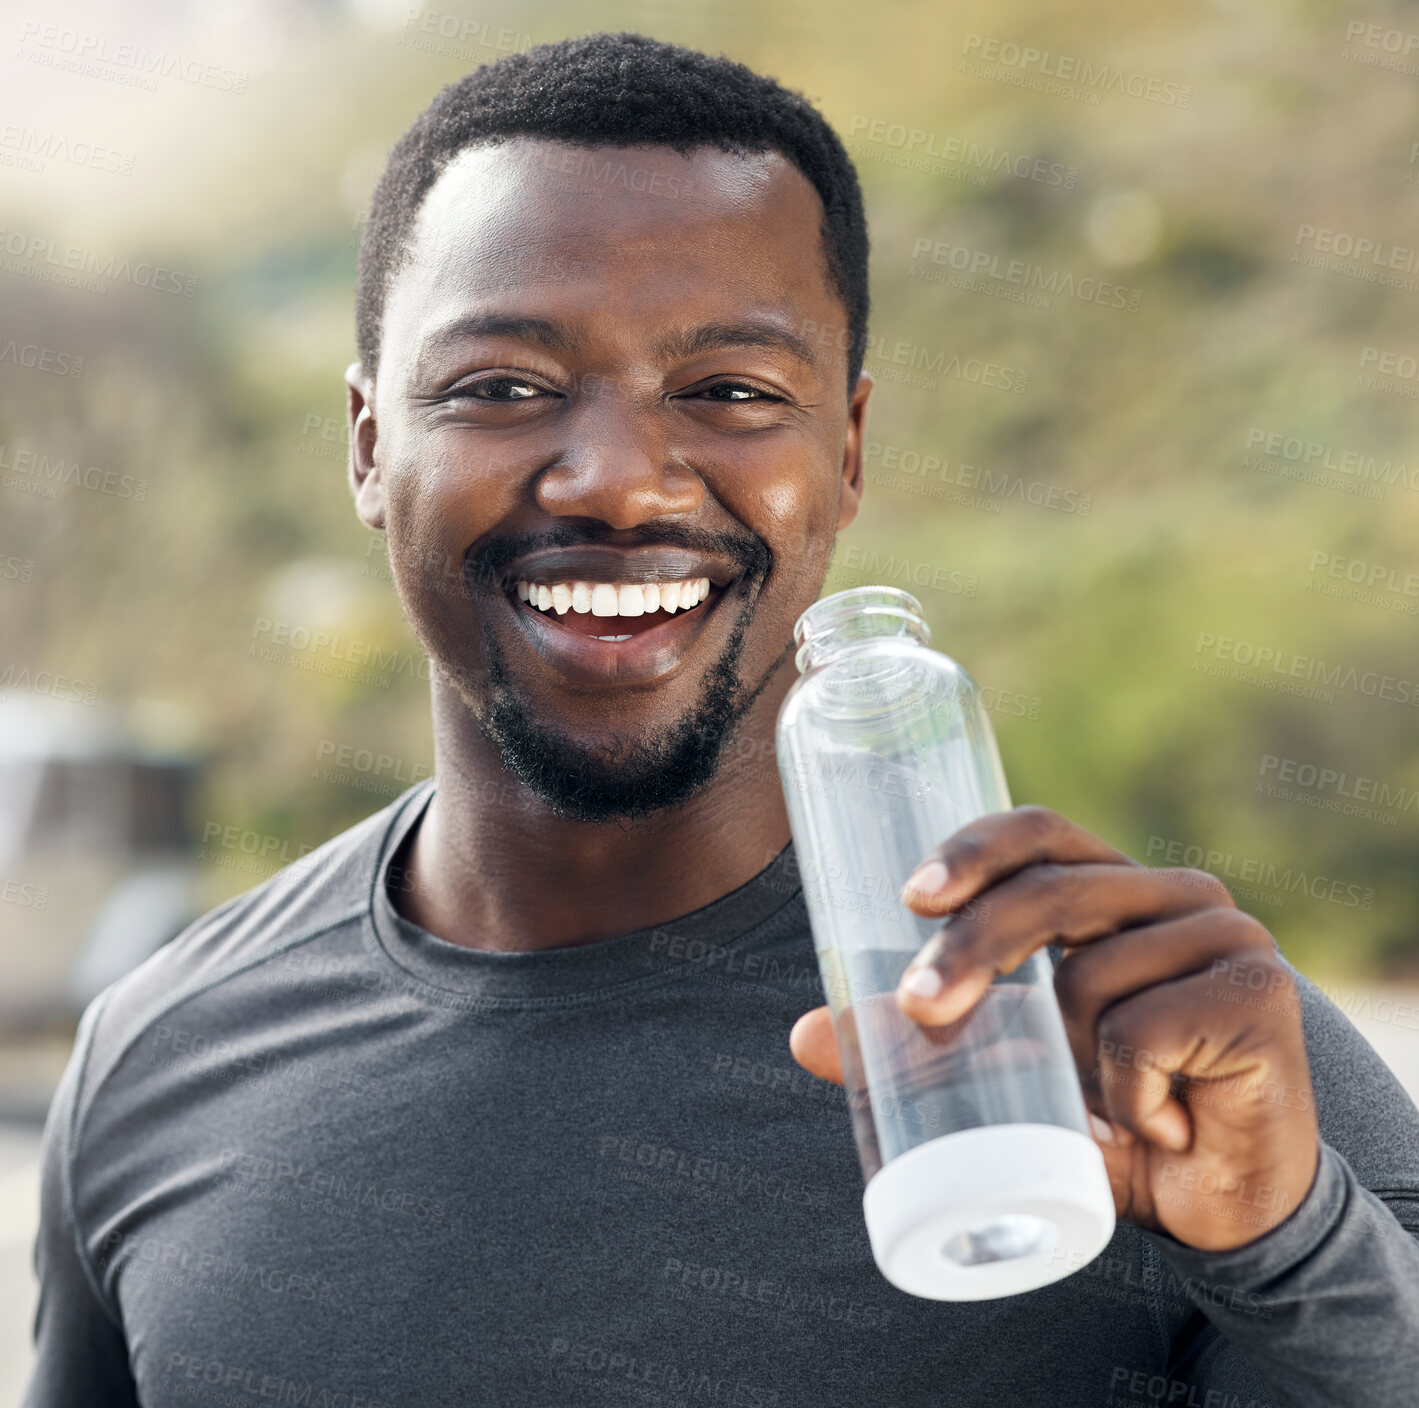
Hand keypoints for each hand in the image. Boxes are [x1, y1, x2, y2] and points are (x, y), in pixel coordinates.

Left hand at [788, 805, 1321, 1251]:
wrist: (1228, 1210)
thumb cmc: (1112, 1118)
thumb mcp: (1013, 1072)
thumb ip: (926, 1042)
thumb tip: (803, 1034)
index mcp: (1116, 890)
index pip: (1039, 833)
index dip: (972, 851)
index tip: (909, 900)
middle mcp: (1176, 895)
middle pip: (1050, 892)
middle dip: (973, 947)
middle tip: (923, 1007)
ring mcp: (1227, 938)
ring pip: (1088, 978)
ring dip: (1072, 1061)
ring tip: (1105, 1104)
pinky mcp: (1259, 998)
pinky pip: (1142, 1034)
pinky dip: (1129, 1099)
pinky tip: (1165, 1124)